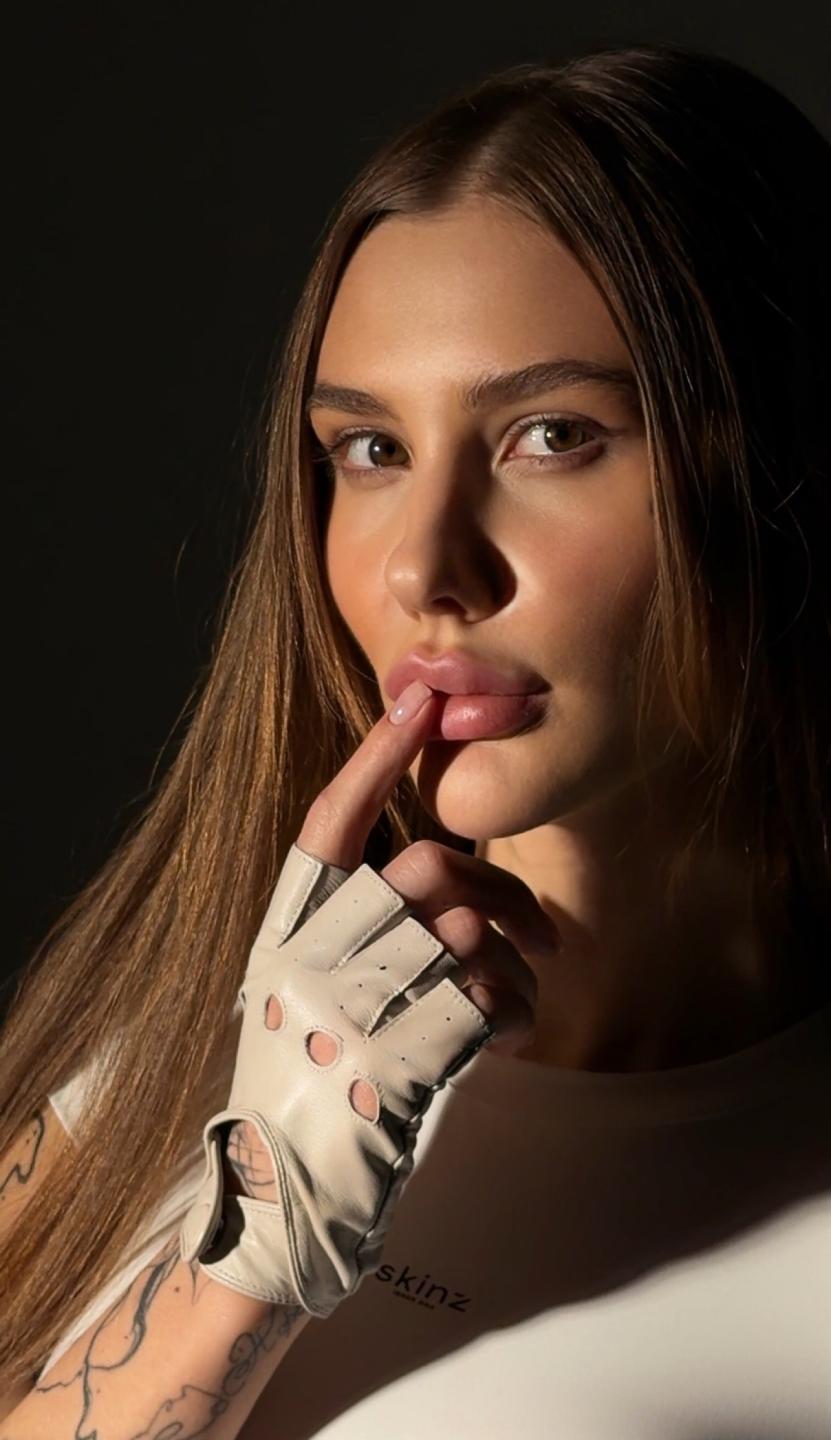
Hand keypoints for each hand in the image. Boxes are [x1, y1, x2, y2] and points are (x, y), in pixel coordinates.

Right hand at [224, 681, 560, 1203]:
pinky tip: (509, 1038)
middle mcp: (312, 958)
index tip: (419, 704)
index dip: (374, 758)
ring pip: (472, 928)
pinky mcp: (402, 1059)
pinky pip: (493, 999)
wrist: (285, 1190)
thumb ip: (362, 931)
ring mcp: (354, 1006)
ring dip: (515, 961)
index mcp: (285, 932)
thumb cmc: (313, 1082)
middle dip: (501, 888)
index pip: (328, 822)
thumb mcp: (309, 993)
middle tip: (537, 927)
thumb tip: (456, 877)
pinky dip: (518, 1012)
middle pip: (430, 869)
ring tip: (518, 994)